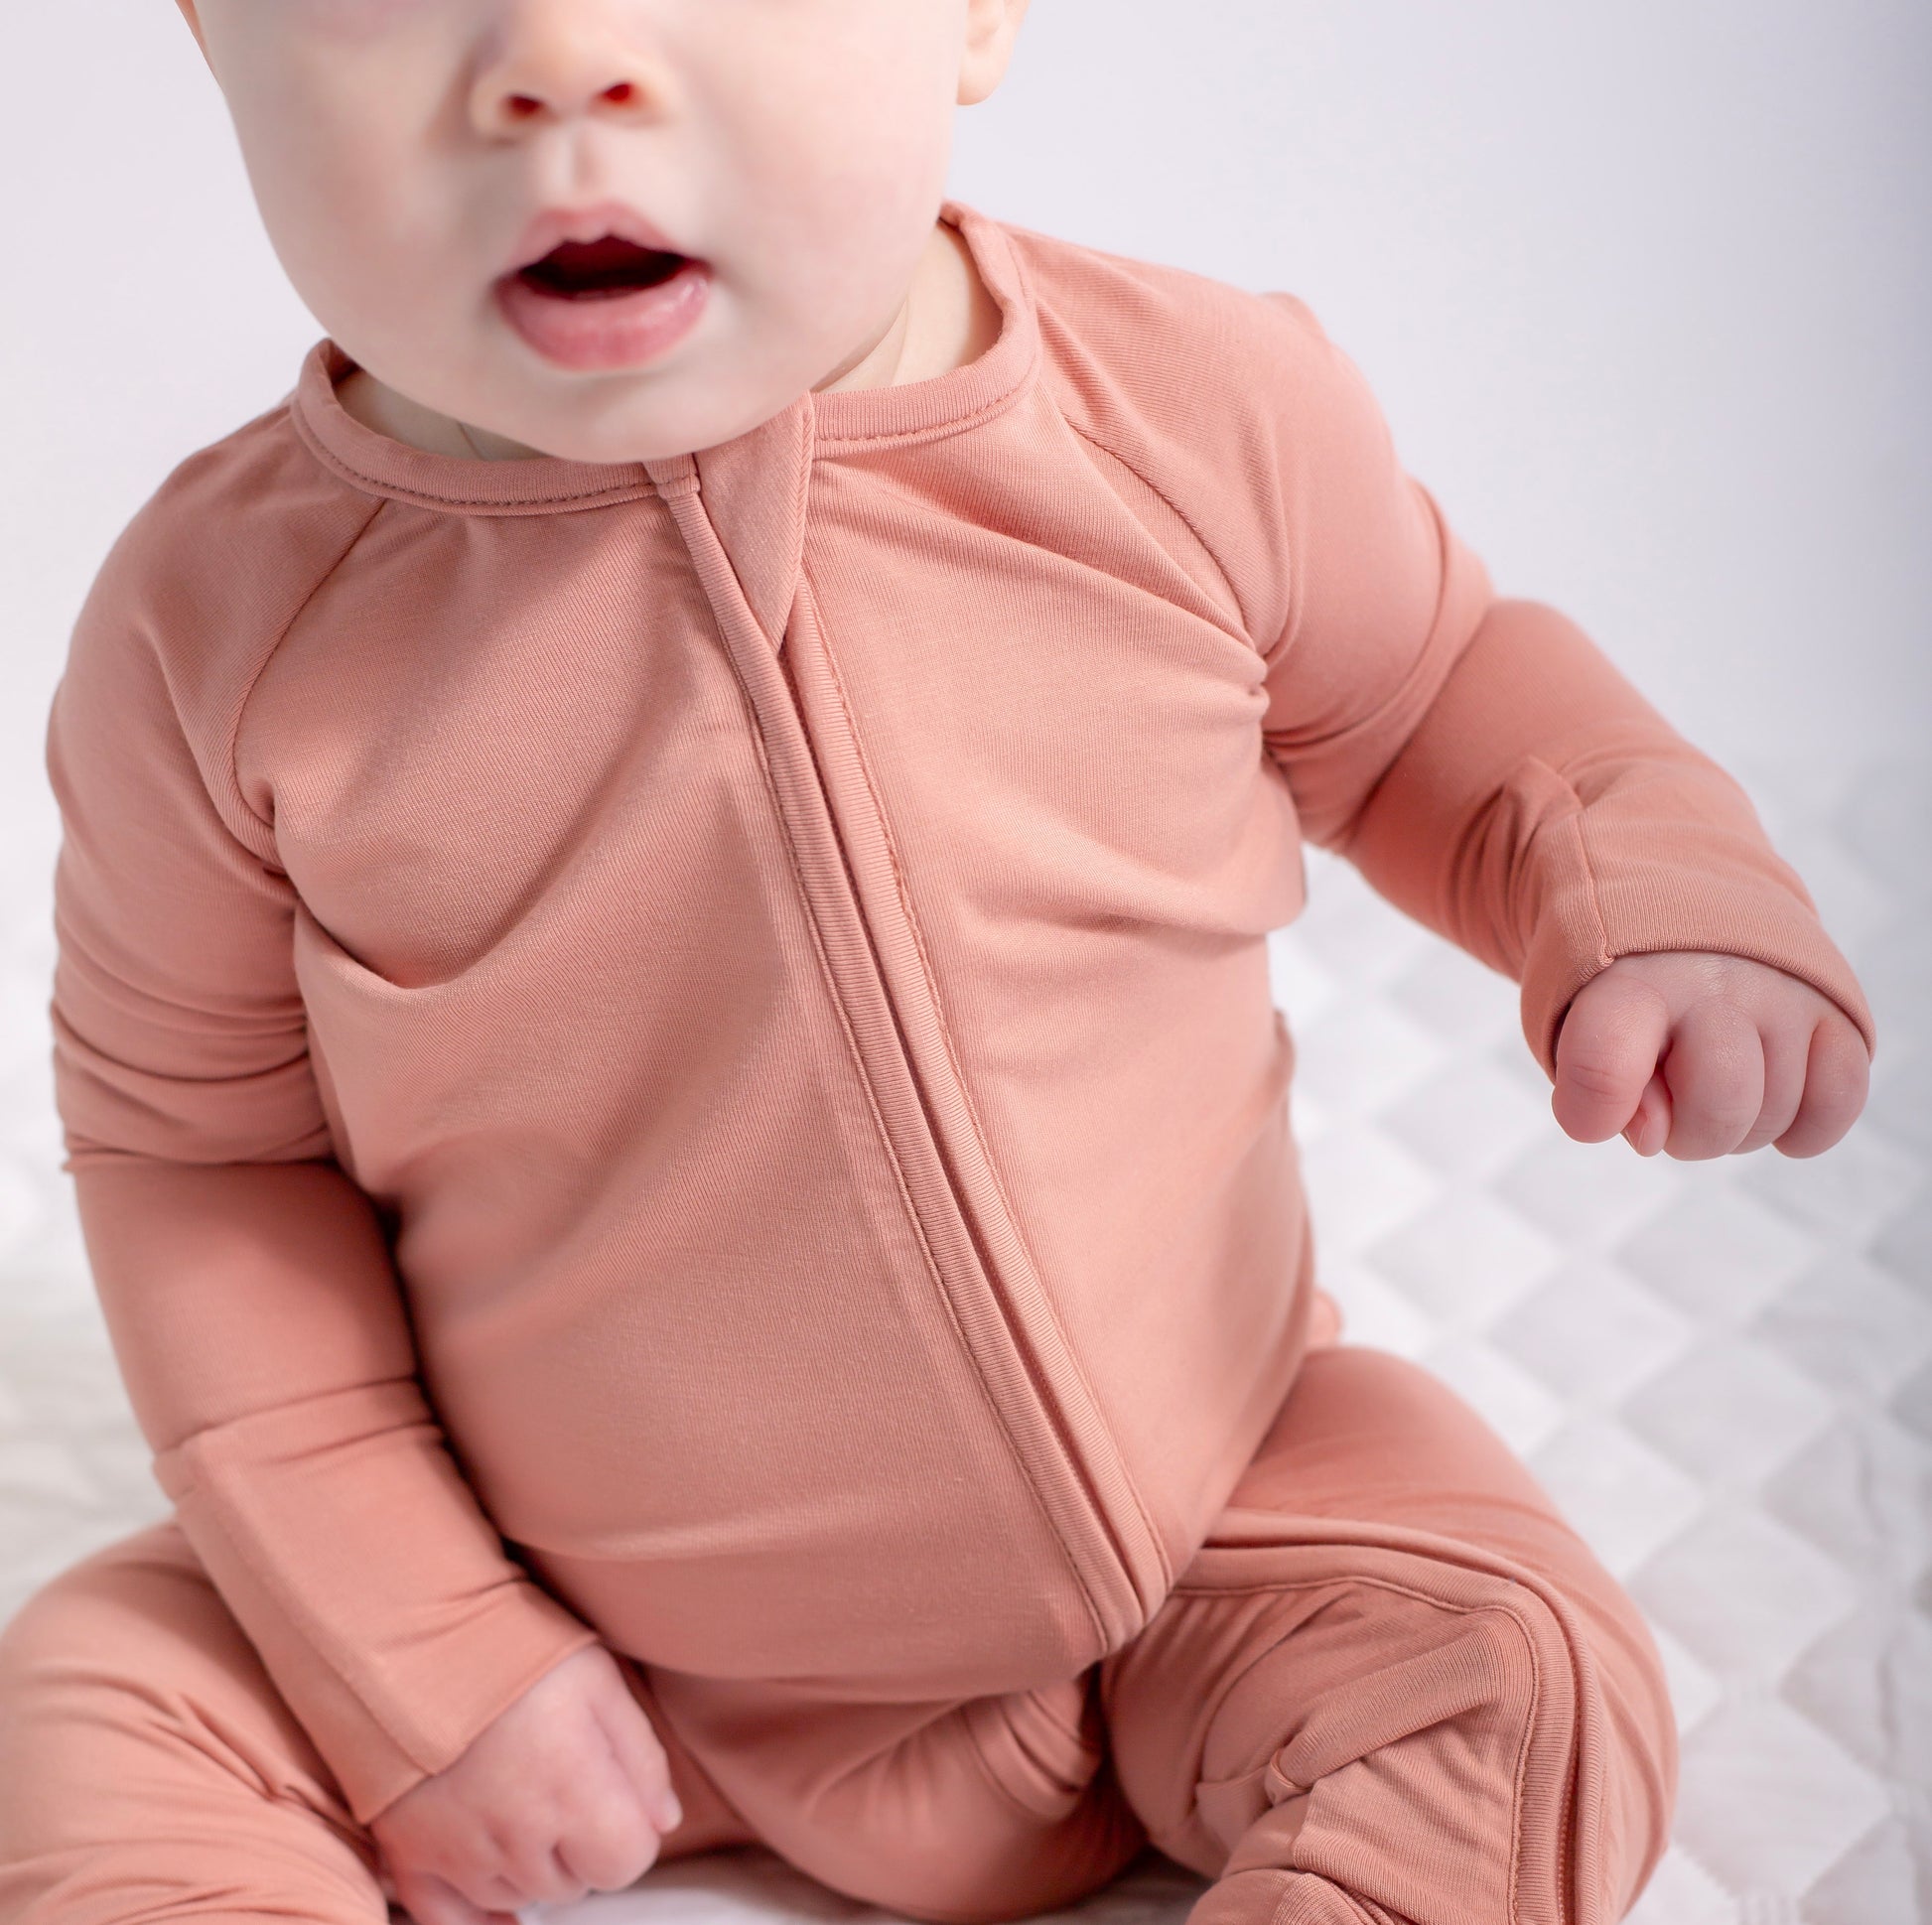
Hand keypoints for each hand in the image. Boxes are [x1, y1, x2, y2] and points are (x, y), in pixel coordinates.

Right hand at [370, 1641, 682, 1924]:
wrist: (411, 1636)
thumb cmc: (513, 1648)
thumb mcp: (599, 1678)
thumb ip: (640, 1758)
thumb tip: (664, 1822)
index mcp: (573, 1790)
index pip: (626, 1863)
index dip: (628, 1832)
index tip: (615, 1799)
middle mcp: (517, 1835)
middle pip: (573, 1885)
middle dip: (580, 1847)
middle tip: (564, 1790)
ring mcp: (459, 1852)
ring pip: (518, 1898)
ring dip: (532, 1867)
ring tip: (524, 1808)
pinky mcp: (409, 1853)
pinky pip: (445, 1921)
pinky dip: (474, 1915)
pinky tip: (494, 1899)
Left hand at [1550, 951, 1869, 1159]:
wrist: (1684, 912)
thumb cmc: (1620, 995)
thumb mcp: (1574, 1029)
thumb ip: (1594, 1086)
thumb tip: (1653, 1133)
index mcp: (1626, 977)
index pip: (1605, 1060)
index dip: (1595, 1109)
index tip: (1591, 1114)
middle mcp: (1714, 977)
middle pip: (1720, 1107)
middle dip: (1687, 1135)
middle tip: (1669, 1098)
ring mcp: (1784, 992)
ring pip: (1774, 1116)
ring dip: (1738, 1126)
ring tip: (1710, 1078)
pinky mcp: (1837, 1011)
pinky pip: (1837, 1104)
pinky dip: (1801, 1127)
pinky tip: (1765, 1098)